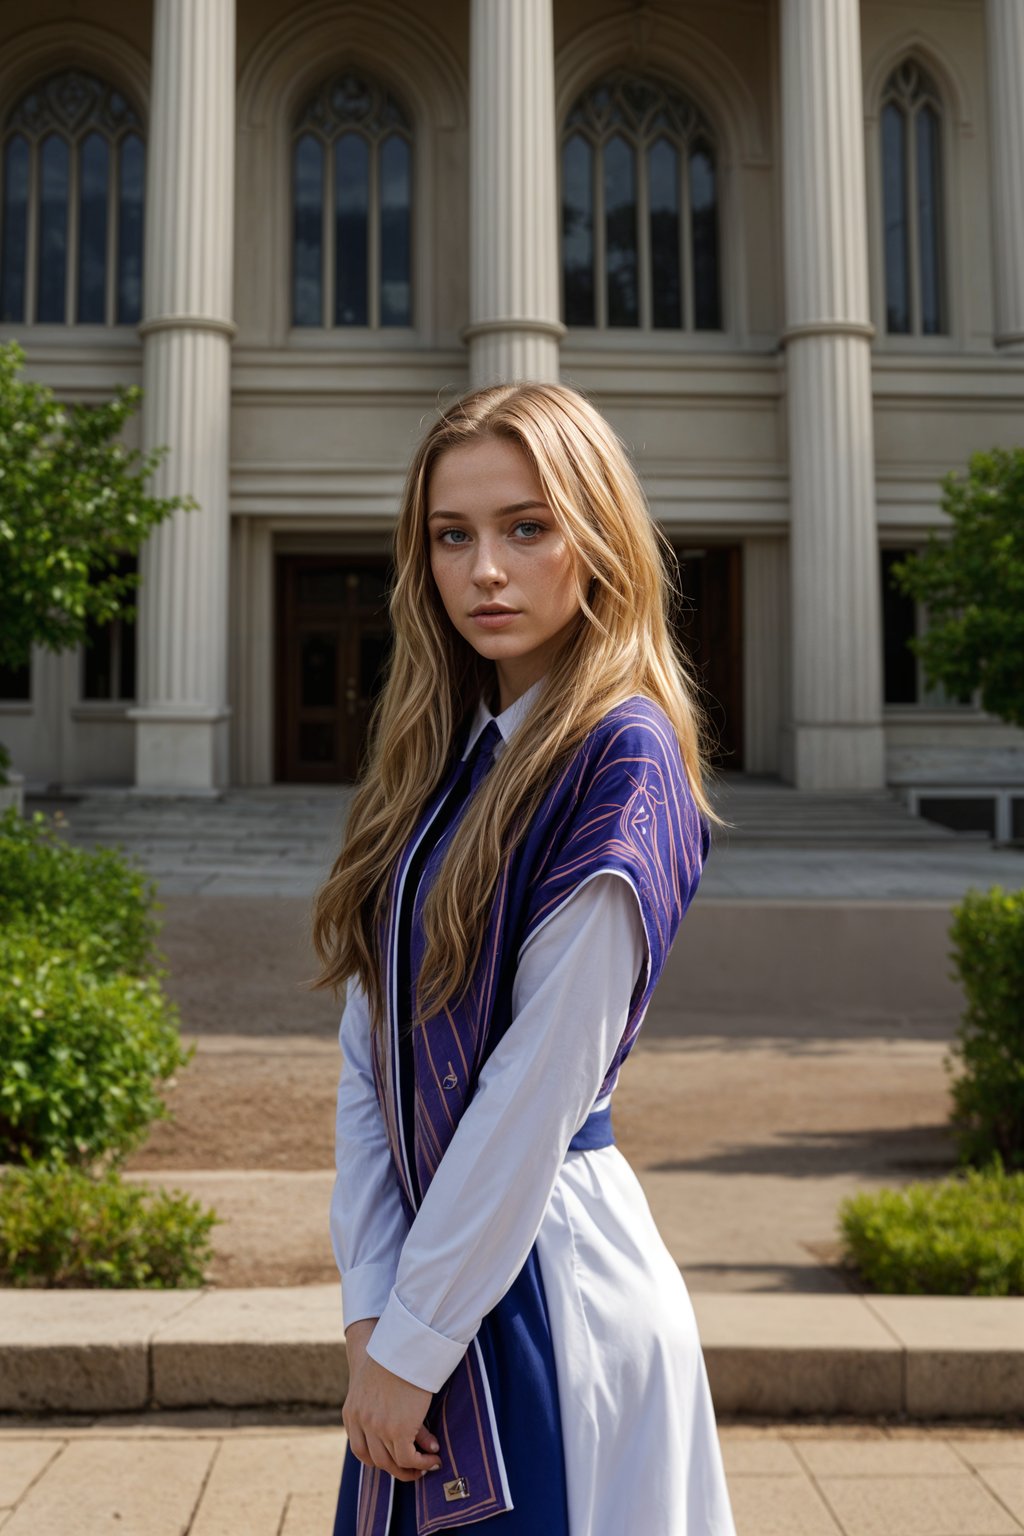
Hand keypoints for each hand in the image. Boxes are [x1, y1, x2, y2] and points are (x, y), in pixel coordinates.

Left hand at [343, 1325, 442, 1482]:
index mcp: (351, 1413)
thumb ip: (387, 1411)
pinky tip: (434, 1459)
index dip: (377, 1459)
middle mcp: (361, 1423)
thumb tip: (401, 1427)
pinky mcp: (398, 1430)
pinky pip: (408, 1458)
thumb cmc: (394, 1357)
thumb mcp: (380, 1386)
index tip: (394, 1460)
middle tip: (414, 1469)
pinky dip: (422, 1463)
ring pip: (392, 1463)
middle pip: (376, 1460)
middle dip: (396, 1468)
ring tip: (427, 1465)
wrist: (402, 1344)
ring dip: (411, 1469)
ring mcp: (378, 1428)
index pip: (360, 1449)